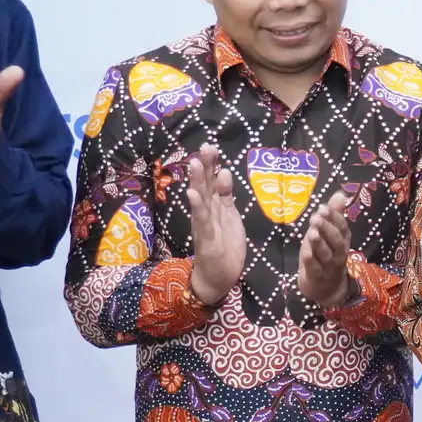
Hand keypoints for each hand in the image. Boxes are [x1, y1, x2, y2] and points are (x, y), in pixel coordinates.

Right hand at [185, 144, 245, 306]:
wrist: (218, 276)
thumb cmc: (224, 244)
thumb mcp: (229, 216)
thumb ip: (225, 195)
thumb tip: (225, 172)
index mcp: (214, 206)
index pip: (212, 181)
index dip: (211, 165)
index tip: (211, 146)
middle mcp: (206, 212)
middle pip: (205, 186)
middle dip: (205, 167)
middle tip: (206, 147)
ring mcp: (204, 225)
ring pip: (201, 200)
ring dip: (197, 181)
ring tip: (194, 163)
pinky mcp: (205, 239)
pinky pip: (201, 221)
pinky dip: (197, 207)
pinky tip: (192, 194)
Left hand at [299, 192, 353, 309]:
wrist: (325, 287)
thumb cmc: (325, 254)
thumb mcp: (329, 234)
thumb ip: (334, 215)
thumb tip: (340, 194)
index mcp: (342, 241)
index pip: (342, 228)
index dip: (334, 218)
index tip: (324, 208)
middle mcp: (338, 253)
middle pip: (336, 241)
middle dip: (327, 228)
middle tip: (317, 217)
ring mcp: (329, 266)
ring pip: (326, 254)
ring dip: (320, 243)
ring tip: (312, 232)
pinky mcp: (318, 277)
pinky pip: (316, 269)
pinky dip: (312, 262)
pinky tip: (307, 253)